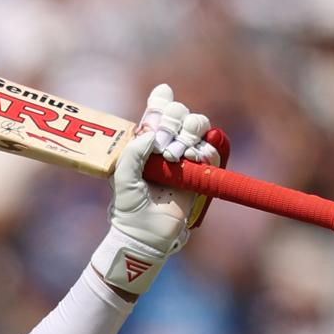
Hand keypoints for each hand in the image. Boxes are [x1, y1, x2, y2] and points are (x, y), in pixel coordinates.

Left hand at [97, 84, 219, 295]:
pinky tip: (192, 160)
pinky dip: (204, 150)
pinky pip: (210, 149)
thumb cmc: (129, 206)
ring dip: (189, 134)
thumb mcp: (122, 175)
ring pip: (198, 125)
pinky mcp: (199, 172)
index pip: (158, 110)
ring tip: (176, 157)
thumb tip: (153, 132)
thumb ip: (134, 150)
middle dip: (174, 121)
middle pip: (180, 112)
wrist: (146, 234)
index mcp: (146, 141)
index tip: (162, 98)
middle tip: (163, 146)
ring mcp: (184, 156)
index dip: (162, 100)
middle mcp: (166, 144)